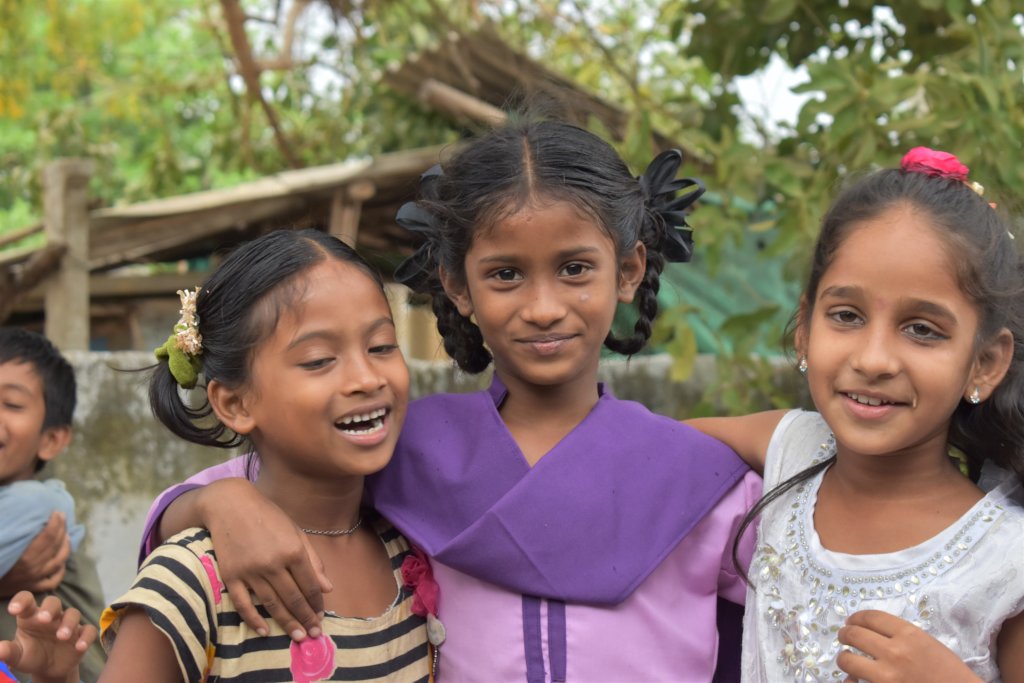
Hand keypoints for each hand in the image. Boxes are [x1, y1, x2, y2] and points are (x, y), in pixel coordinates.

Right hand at [0, 513, 70, 596]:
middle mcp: (32, 569)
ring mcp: (34, 580)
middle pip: (55, 546)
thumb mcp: (1, 543)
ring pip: (59, 562)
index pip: (49, 536)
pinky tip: (62, 561)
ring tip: (66, 535)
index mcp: (24, 558)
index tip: (58, 512)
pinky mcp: (32, 589)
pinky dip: (60, 571)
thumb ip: (9, 531)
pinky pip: (53, 581)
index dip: (56, 523)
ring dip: (65, 547)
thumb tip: (15, 512)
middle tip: (63, 518)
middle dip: (62, 529)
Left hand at [0, 591, 95, 682]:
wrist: (50, 668)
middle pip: (54, 602)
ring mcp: (67, 624)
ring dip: (69, 623)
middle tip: (44, 619)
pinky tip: (79, 647)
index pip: (27, 600)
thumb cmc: (31, 656)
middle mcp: (51, 616)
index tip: (13, 610)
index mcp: (31, 617)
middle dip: (50, 608)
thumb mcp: (18, 656)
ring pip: (73, 614)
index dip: (21, 601)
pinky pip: (88, 630)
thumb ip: (10, 652)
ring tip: (62, 637)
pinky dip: (85, 637)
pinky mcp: (81, 634)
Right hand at [197, 479, 330, 640]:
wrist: (230, 505)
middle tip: (313, 634)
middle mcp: (274, 563)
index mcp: (293, 550)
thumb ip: (312, 560)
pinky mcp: (231, 576)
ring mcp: (251, 571)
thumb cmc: (267, 516)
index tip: (321, 616)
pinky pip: (243, 603)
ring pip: (272, 604)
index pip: (309, 585)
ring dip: (286, 623)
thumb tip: (327, 588)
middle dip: (305, 618)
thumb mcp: (295, 532)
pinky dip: (253, 619)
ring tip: (297, 637)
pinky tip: (264, 631)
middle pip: (293, 598)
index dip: (316, 603)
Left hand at [838, 610, 981, 682]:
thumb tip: (873, 633)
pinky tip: (852, 679)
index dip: (856, 618)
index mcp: (909, 635)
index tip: (851, 621)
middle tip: (844, 637)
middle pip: (854, 634)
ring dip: (843, 658)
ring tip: (846, 658)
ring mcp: (886, 675)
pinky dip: (849, 681)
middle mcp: (895, 652)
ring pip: (847, 660)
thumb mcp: (928, 645)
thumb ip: (901, 637)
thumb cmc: (950, 673)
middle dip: (844, 635)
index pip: (870, 617)